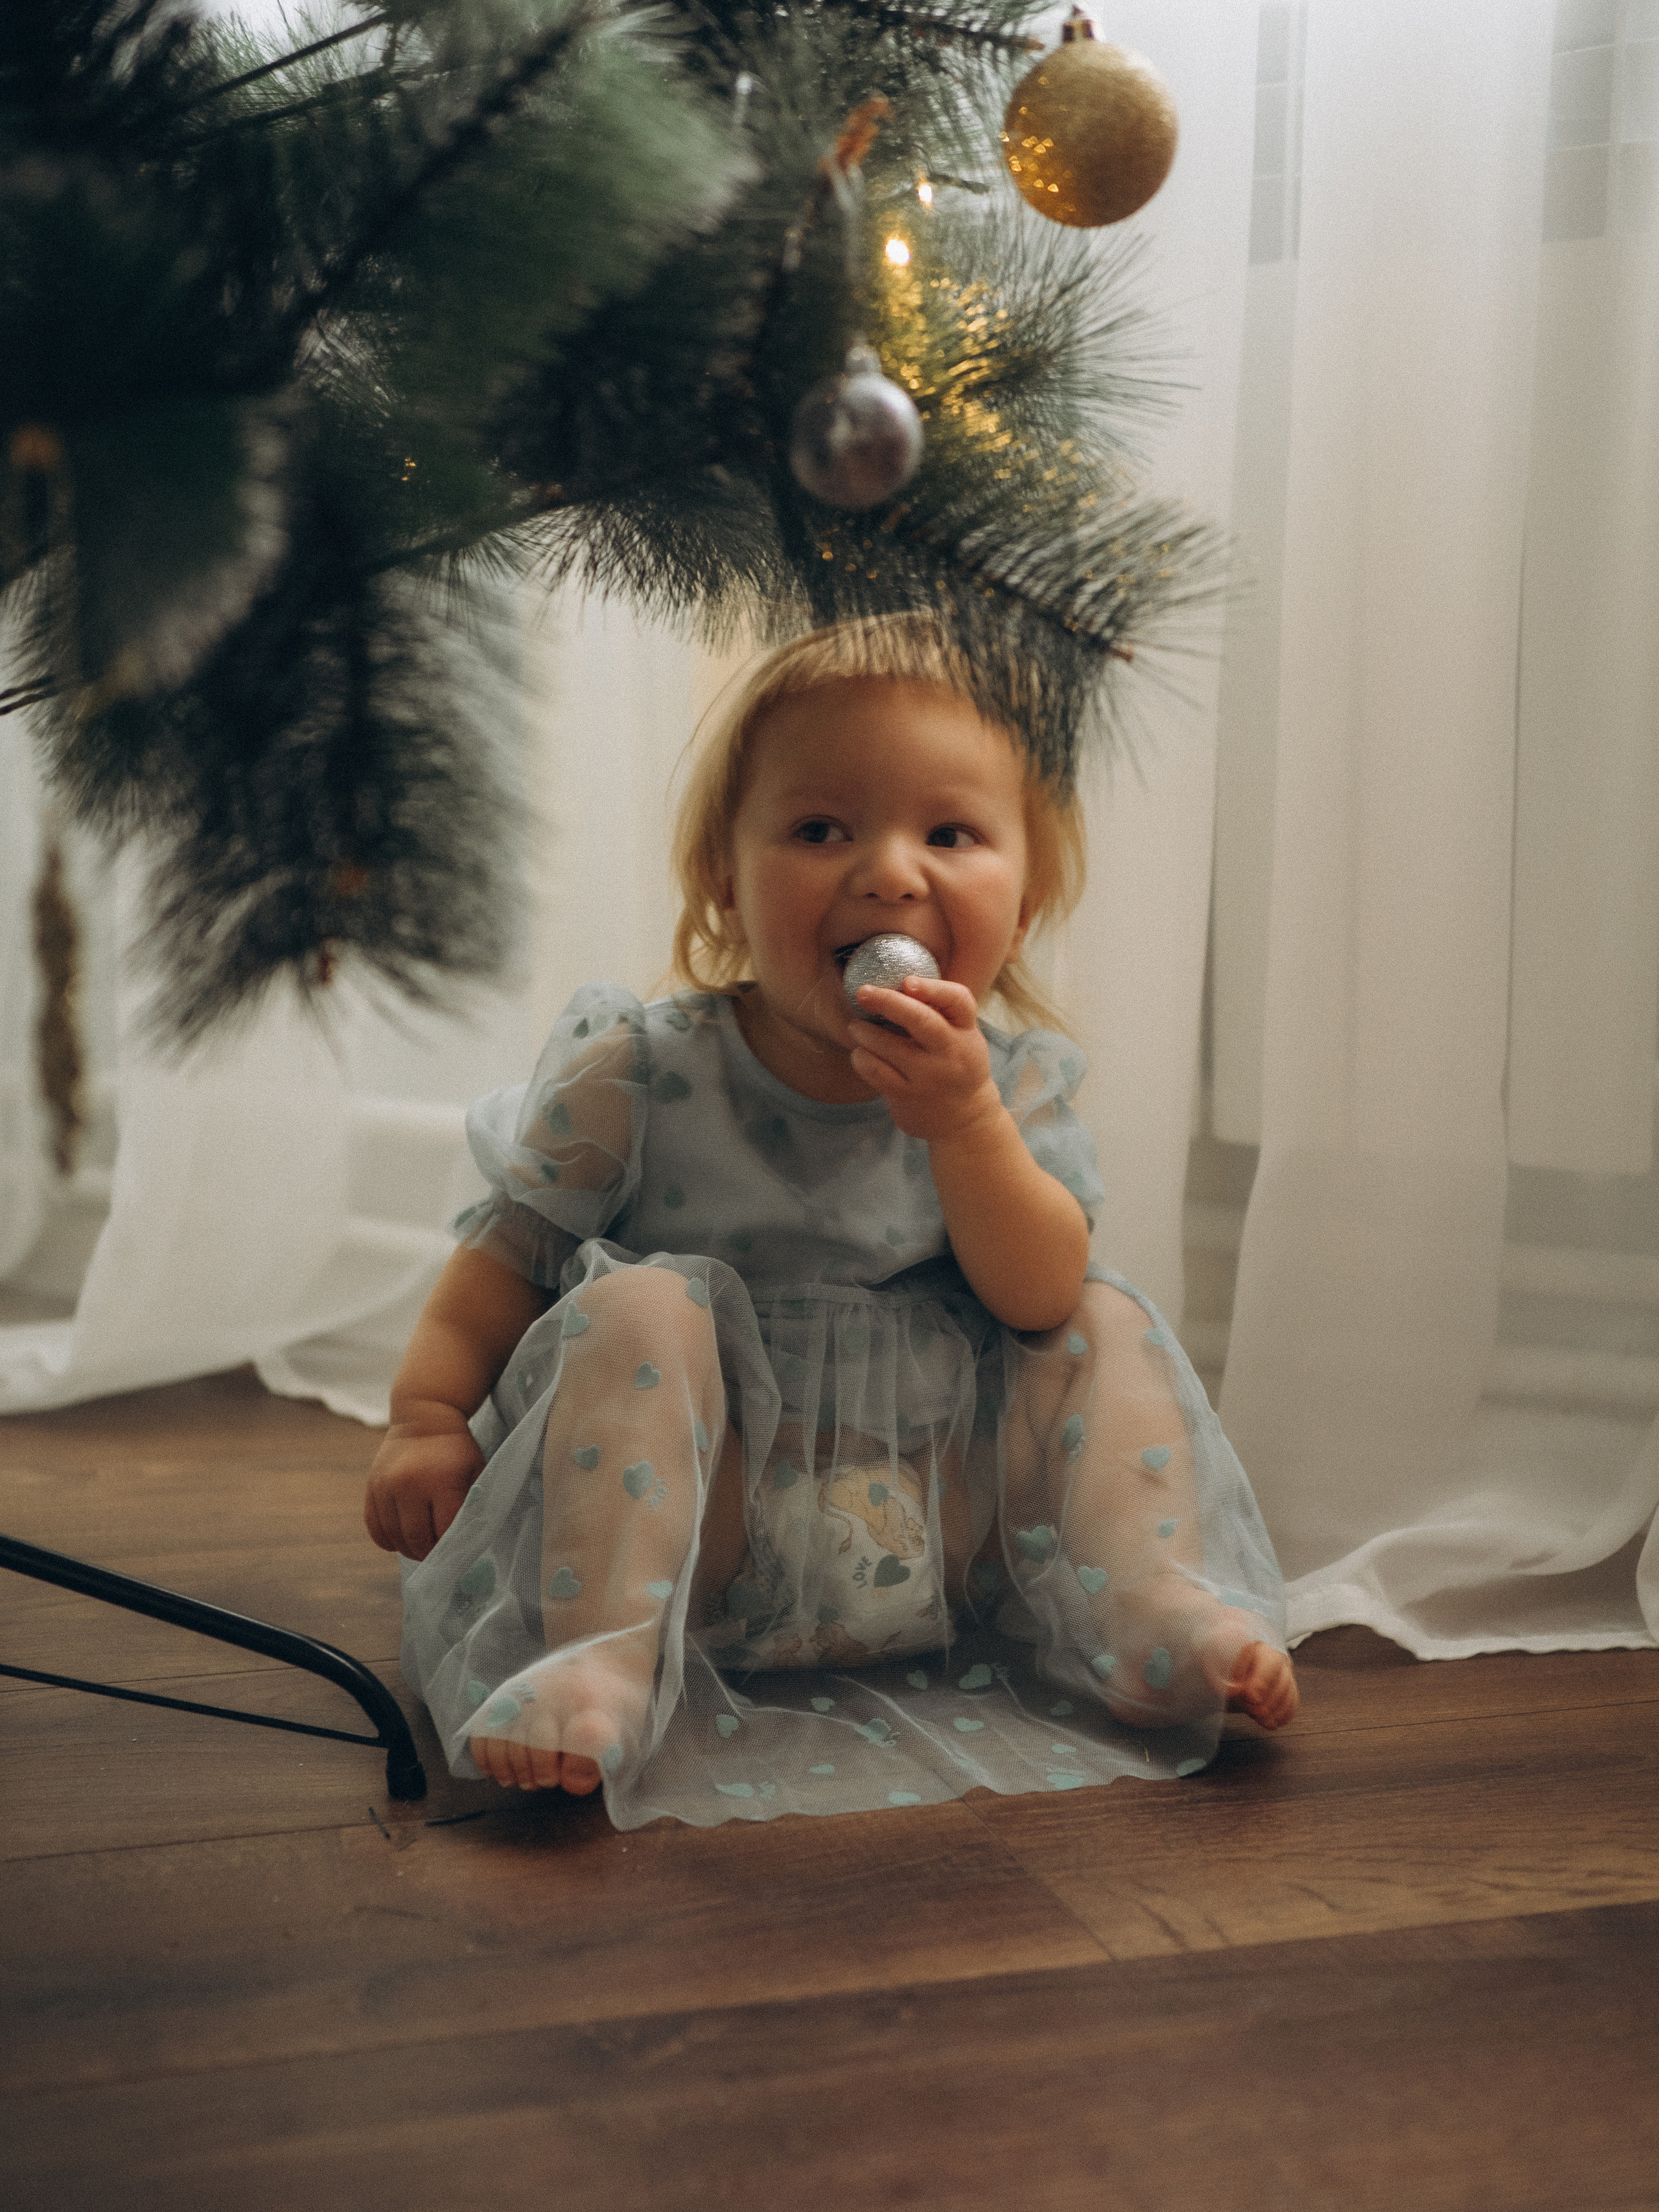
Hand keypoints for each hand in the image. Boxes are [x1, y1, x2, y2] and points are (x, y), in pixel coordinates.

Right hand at [364, 1402, 484, 1559]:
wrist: (423, 1417)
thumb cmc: (456, 1450)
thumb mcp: (476, 1471)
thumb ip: (474, 1504)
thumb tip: (468, 1542)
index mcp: (441, 1481)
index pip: (444, 1530)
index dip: (451, 1547)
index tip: (458, 1552)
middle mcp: (409, 1485)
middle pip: (417, 1539)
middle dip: (429, 1554)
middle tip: (438, 1555)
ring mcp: (386, 1486)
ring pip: (394, 1537)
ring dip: (408, 1550)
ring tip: (422, 1548)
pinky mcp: (371, 1487)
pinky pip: (375, 1528)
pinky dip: (388, 1540)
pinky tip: (401, 1539)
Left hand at [847, 975, 1002, 1143]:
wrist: (965, 1120)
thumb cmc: (957, 1066)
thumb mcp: (963, 1037)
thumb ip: (940, 1012)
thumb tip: (895, 980)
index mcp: (967, 1032)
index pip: (959, 1001)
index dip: (932, 988)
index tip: (906, 981)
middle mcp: (951, 1053)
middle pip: (921, 1020)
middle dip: (888, 1002)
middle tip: (863, 993)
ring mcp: (929, 1077)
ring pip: (890, 1046)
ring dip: (865, 1032)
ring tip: (855, 1027)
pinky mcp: (907, 1096)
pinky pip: (876, 1072)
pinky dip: (862, 1058)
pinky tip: (860, 1053)